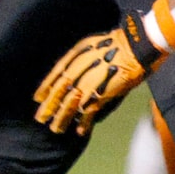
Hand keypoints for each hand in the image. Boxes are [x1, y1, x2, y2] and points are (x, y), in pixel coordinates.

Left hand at [33, 10, 165, 134]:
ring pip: (69, 105)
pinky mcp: (100, 94)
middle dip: (49, 106)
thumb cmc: (119, 43)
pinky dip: (84, 122)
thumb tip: (76, 71)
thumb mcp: (92, 45)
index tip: (38, 98)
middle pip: (58, 92)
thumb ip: (82, 58)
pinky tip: (80, 130)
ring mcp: (88, 83)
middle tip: (41, 118)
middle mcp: (77, 70)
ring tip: (56, 129)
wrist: (136, 45)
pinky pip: (88, 112)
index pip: (55, 74)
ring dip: (61, 118)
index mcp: (75, 55)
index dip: (45, 88)